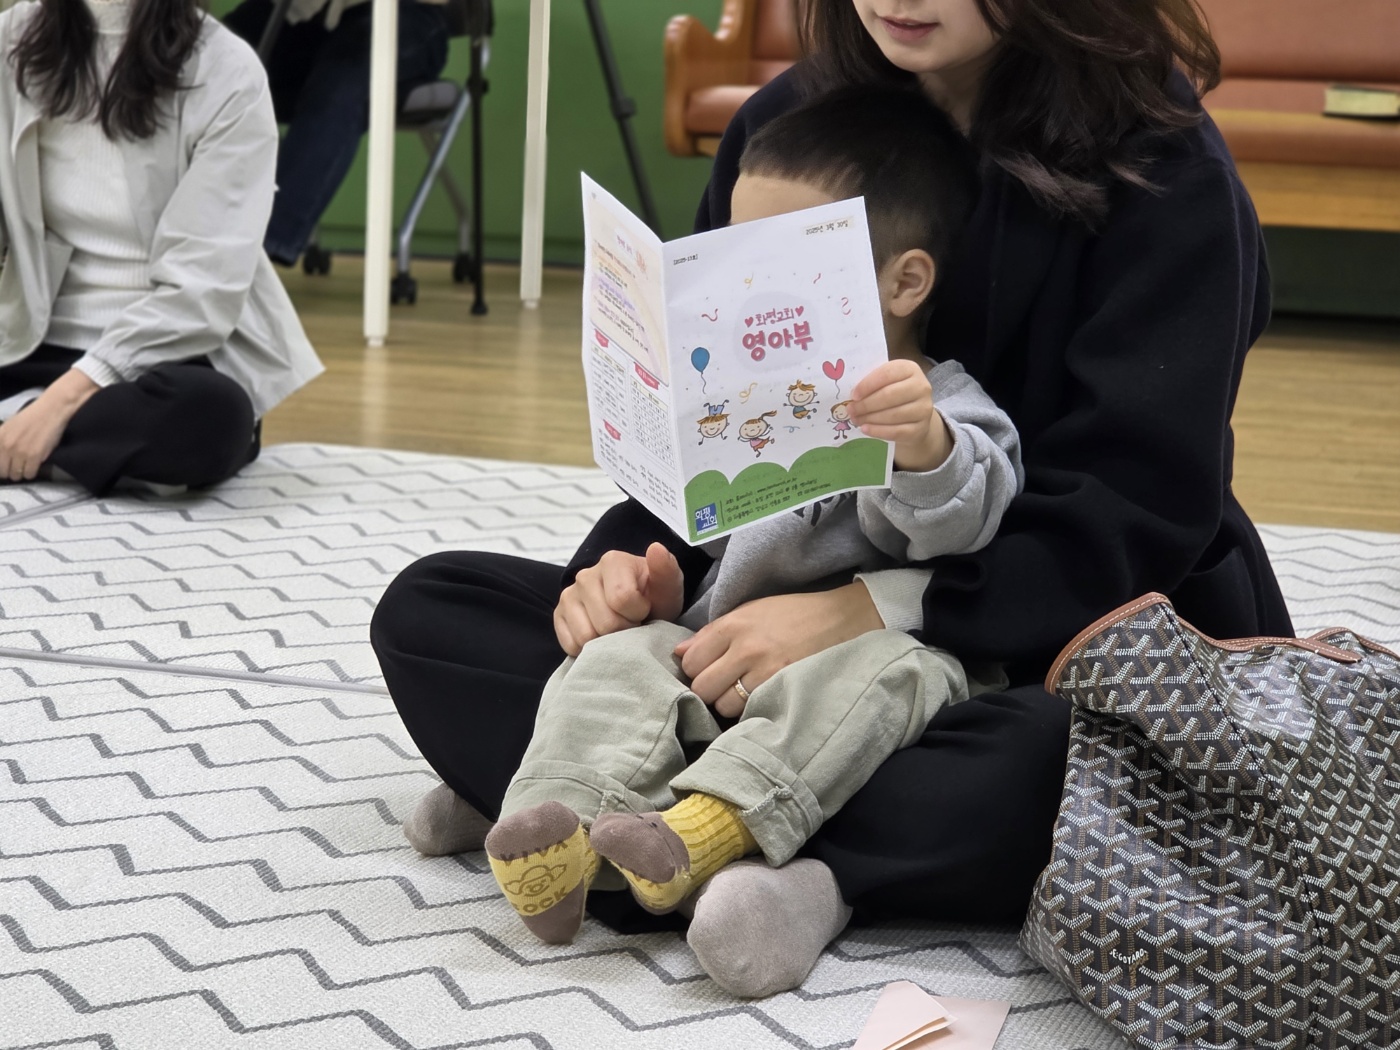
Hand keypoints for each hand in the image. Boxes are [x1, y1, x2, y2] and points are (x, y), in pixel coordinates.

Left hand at [0, 369, 97, 481]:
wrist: (51, 410)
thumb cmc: (32, 417)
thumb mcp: (9, 427)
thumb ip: (3, 441)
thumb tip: (3, 457)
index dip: (2, 468)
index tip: (8, 467)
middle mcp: (6, 446)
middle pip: (3, 472)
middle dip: (11, 472)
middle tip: (18, 468)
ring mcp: (19, 451)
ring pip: (16, 474)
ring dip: (22, 473)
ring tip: (27, 467)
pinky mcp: (34, 456)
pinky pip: (29, 473)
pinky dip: (32, 473)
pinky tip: (35, 466)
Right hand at [553, 542, 683, 655]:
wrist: (642, 610)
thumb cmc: (655, 597)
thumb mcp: (669, 587)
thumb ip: (666, 570)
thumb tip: (656, 549)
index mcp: (612, 561)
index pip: (621, 599)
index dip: (638, 614)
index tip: (645, 610)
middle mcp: (585, 575)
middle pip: (605, 623)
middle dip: (624, 631)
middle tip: (632, 624)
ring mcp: (569, 595)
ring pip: (586, 636)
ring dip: (607, 643)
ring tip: (618, 630)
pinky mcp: (559, 615)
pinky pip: (571, 644)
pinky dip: (588, 649)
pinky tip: (602, 637)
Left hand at [674, 582, 883, 716]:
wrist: (842, 620)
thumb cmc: (793, 614)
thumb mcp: (751, 611)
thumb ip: (713, 633)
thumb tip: (679, 653)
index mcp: (733, 624)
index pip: (691, 660)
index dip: (696, 669)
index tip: (708, 669)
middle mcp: (745, 648)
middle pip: (702, 686)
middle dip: (707, 689)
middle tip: (723, 684)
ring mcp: (765, 671)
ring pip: (722, 705)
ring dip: (728, 703)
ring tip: (743, 692)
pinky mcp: (782, 689)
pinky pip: (748, 711)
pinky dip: (748, 710)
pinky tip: (758, 699)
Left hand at [848, 359, 951, 472]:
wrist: (916, 416)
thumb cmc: (895, 394)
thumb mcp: (887, 382)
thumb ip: (872, 383)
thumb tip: (852, 395)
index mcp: (910, 369)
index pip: (887, 374)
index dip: (867, 385)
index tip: (853, 395)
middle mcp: (921, 387)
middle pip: (889, 395)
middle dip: (866, 404)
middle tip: (851, 410)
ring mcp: (924, 409)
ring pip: (892, 415)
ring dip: (870, 418)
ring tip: (856, 419)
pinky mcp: (921, 428)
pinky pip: (897, 431)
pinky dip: (878, 431)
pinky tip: (866, 429)